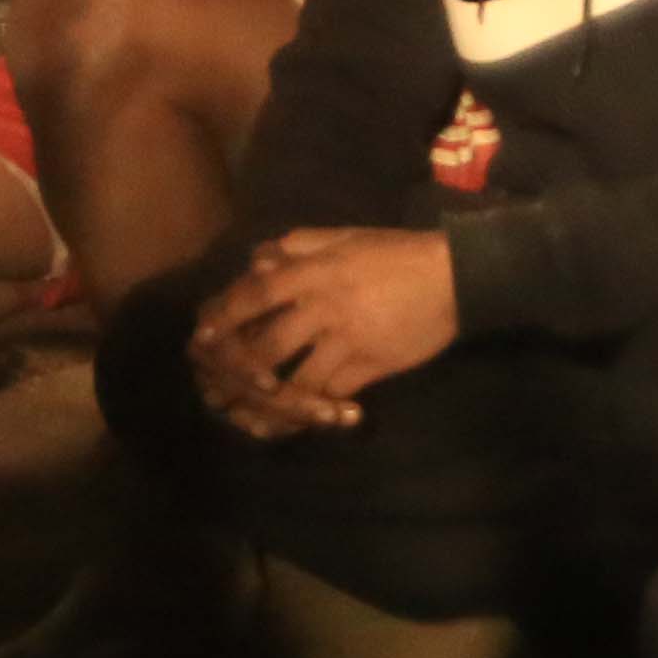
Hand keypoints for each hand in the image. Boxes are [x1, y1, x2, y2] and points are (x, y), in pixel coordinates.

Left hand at [188, 225, 462, 436]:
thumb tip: (258, 260)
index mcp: (314, 272)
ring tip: (247, 417)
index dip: (224, 316)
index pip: (256, 295)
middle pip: (266, 346)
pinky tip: (297, 421)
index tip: (201, 336)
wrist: (456, 277)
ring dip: (269, 402)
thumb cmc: (395, 253)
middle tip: (214, 388)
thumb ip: (298, 245)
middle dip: (236, 370)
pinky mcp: (371, 367)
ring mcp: (347, 342)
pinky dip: (313, 411)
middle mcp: (324, 308)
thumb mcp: (344, 237)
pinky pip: (333, 395)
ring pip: (297, 381)